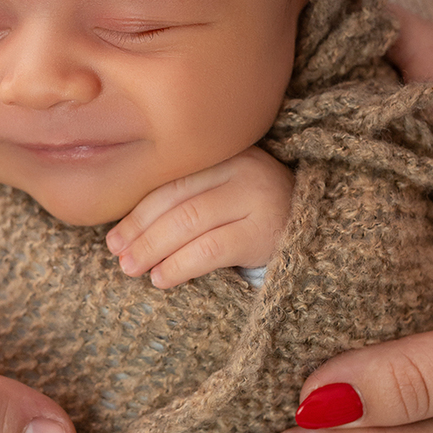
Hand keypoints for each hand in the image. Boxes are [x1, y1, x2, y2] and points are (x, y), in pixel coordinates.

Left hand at [105, 146, 292, 287]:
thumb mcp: (226, 196)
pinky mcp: (266, 231)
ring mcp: (257, 197)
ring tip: (133, 269)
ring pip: (189, 222)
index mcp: (225, 154)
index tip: (112, 238)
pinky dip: (180, 264)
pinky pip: (211, 249)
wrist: (320, 233)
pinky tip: (162, 277)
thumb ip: (189, 199)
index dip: (136, 211)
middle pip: (176, 200)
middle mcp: (242, 168)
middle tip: (118, 256)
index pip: (171, 182)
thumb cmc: (258, 218)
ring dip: (154, 248)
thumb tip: (126, 231)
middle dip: (140, 232)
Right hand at [294, 11, 432, 431]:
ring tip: (284, 119)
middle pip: (414, 65)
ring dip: (365, 102)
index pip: (420, 50)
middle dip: (340, 57)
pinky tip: (347, 189)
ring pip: (425, 109)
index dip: (351, 23)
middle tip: (259, 71)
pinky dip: (390, 153)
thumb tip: (308, 401)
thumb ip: (415, 380)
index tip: (274, 23)